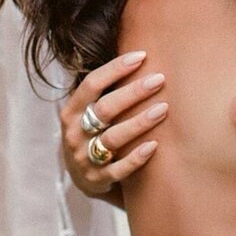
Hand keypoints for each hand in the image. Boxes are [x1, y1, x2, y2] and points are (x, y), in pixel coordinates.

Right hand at [59, 51, 167, 197]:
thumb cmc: (93, 131)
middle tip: (159, 79)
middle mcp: (74, 133)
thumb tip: (139, 54)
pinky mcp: (97, 181)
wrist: (80, 176)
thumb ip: (105, 90)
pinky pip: (119, 169)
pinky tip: (155, 145)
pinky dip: (136, 157)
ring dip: (139, 122)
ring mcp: (84, 158)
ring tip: (163, 108)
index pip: (91, 84)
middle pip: (105, 109)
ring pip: (113, 138)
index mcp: (71, 111)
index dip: (116, 68)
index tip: (142, 55)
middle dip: (133, 92)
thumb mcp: (88, 110)